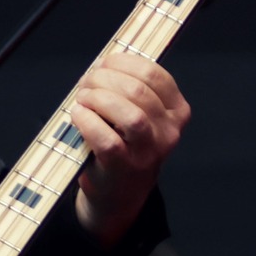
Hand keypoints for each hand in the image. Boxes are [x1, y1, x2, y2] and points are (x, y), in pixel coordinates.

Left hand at [67, 55, 189, 245]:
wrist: (118, 192)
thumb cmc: (123, 145)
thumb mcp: (138, 114)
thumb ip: (128, 88)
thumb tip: (102, 63)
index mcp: (177, 110)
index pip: (154, 74)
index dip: (123, 63)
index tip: (102, 64)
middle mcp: (169, 131)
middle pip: (139, 91)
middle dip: (105, 79)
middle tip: (86, 83)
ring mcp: (149, 151)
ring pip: (130, 114)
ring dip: (99, 99)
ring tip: (82, 99)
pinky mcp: (124, 167)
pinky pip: (107, 140)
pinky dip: (88, 122)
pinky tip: (78, 115)